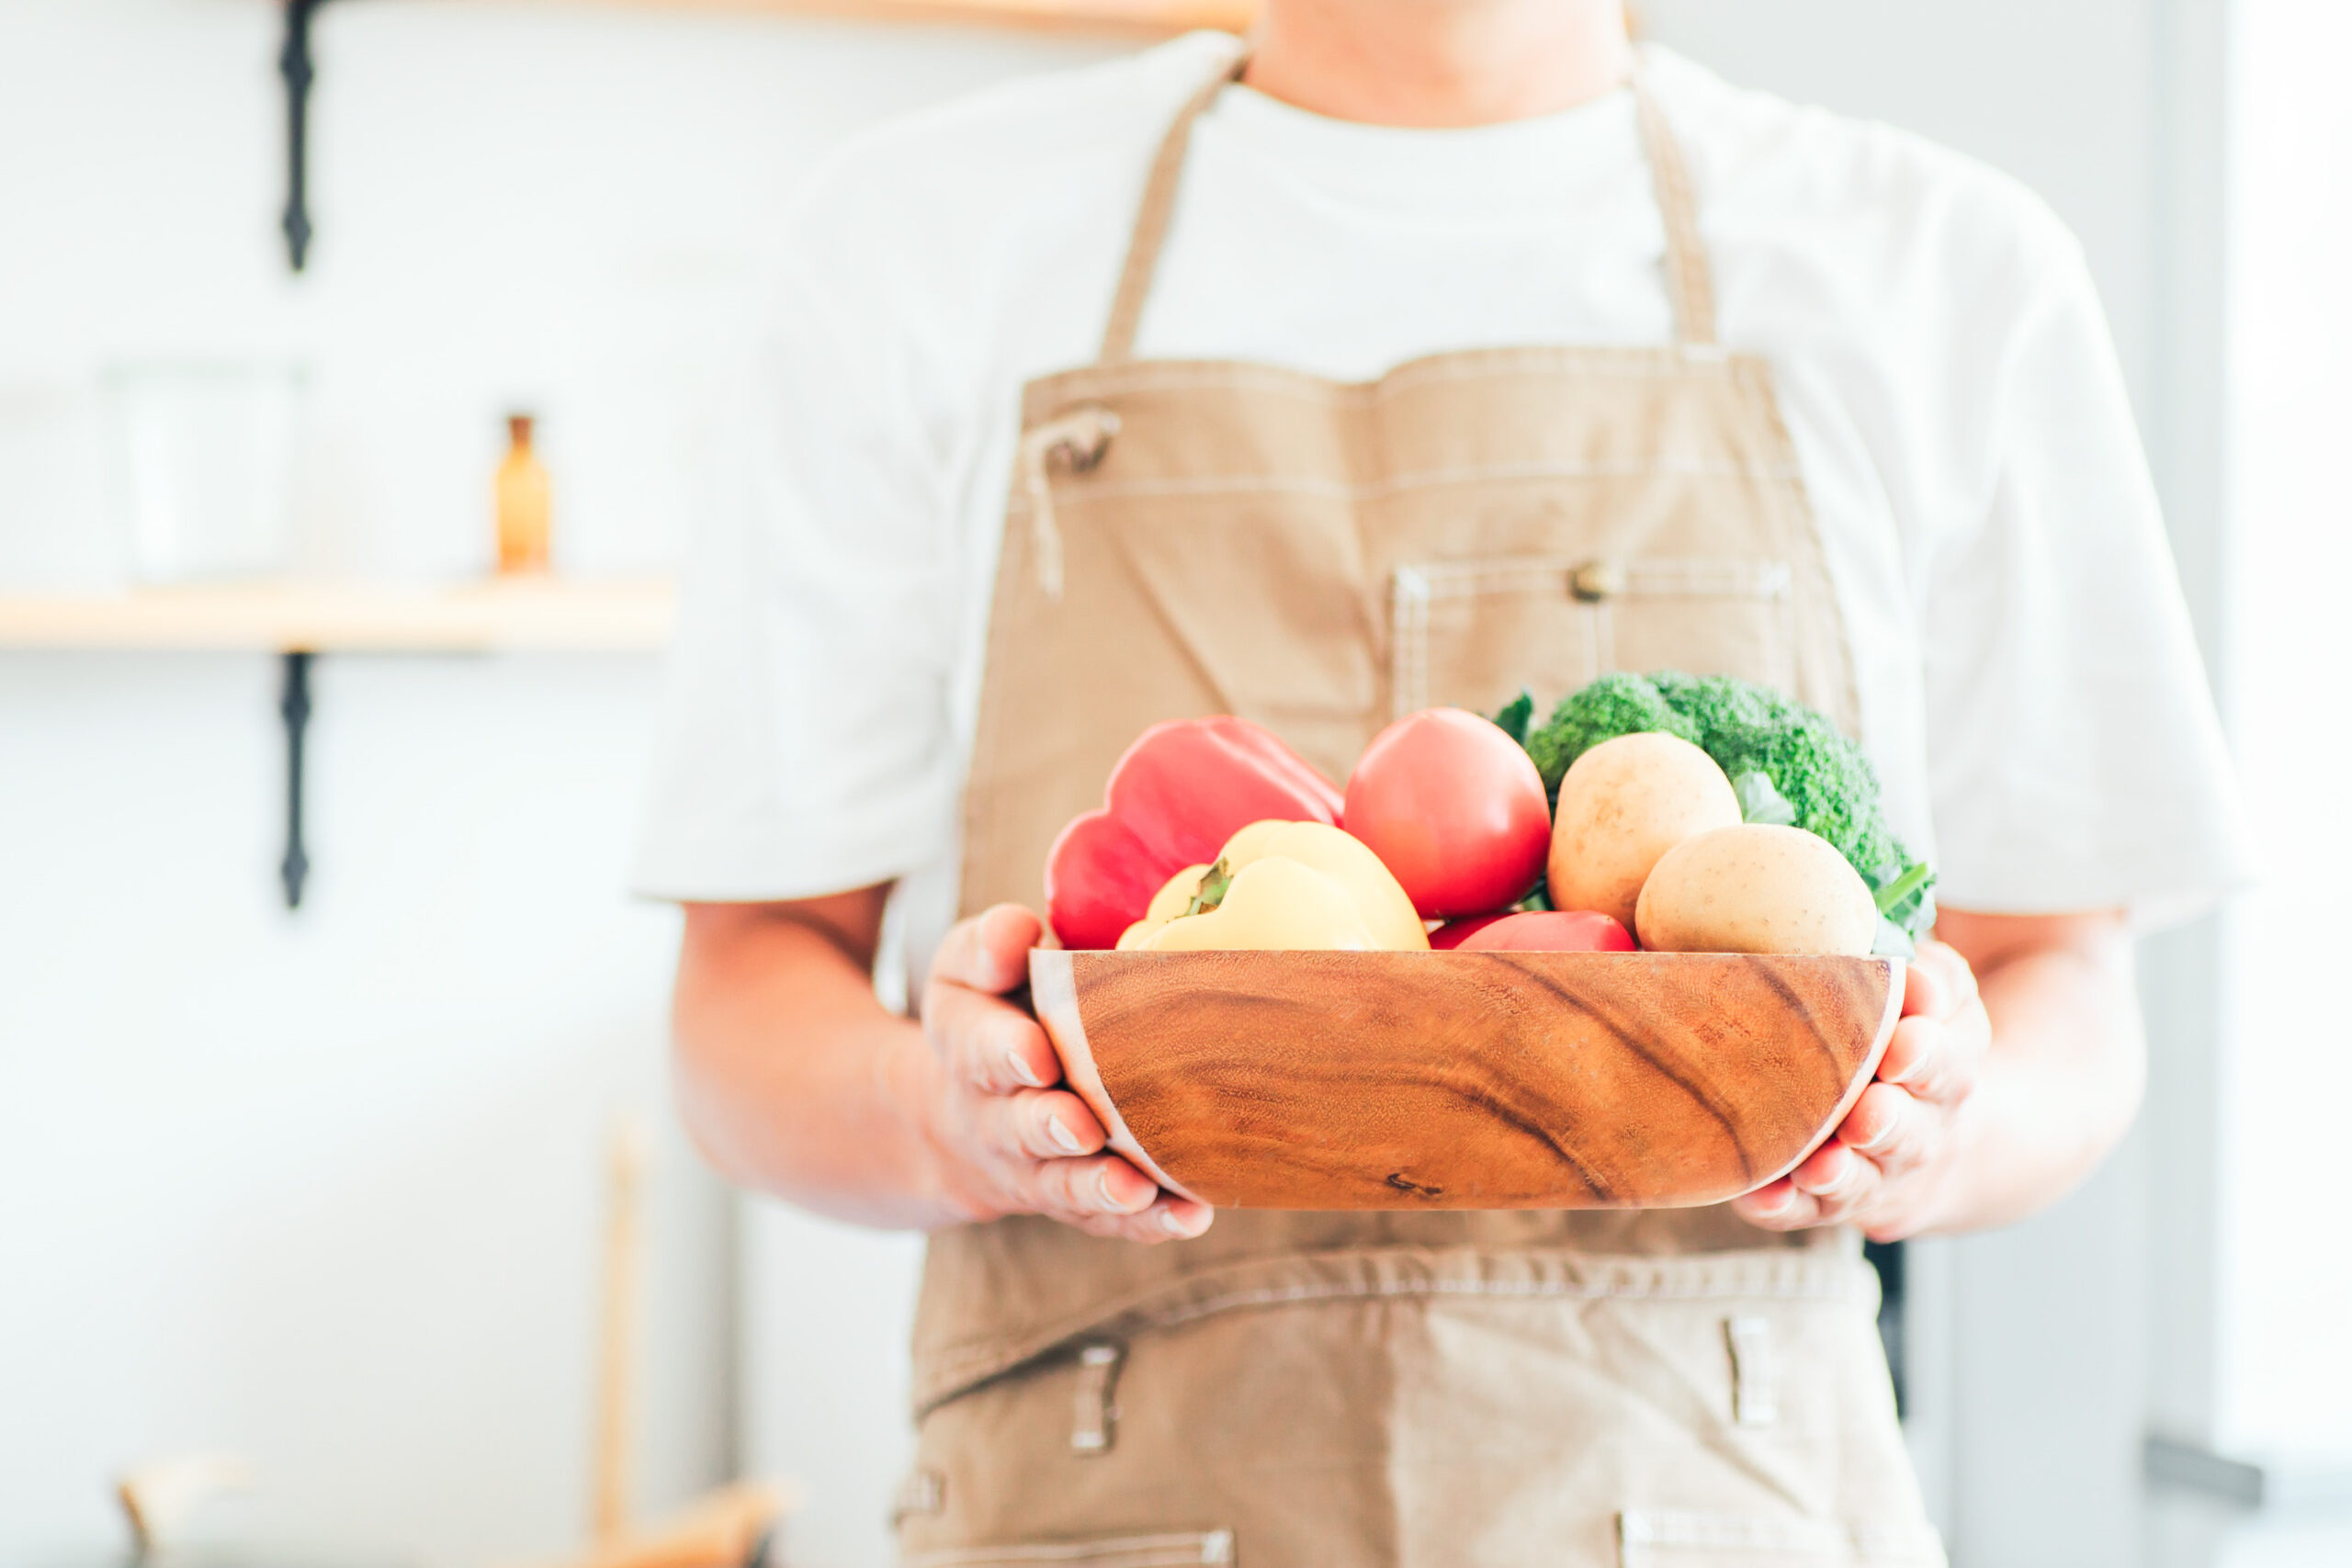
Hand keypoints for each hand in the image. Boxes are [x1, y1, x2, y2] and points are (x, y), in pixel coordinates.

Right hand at [915, 904, 1214, 1242]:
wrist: (964, 1115)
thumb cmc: (991, 1016)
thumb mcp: (971, 969)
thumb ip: (991, 945)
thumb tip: (1019, 934)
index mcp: (968, 1045)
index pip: (978, 1048)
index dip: (1004, 1052)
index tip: (1036, 1054)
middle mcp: (996, 1117)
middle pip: (1020, 1129)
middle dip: (1050, 1127)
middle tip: (1083, 1126)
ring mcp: (1037, 1166)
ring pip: (1064, 1185)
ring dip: (1101, 1188)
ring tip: (1137, 1189)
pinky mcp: (1077, 1199)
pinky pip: (1107, 1219)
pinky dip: (1147, 1222)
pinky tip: (1190, 1215)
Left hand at [1732, 939, 1989, 1241]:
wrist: (1937, 1136)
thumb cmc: (1920, 1045)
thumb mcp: (1943, 1005)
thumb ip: (1934, 981)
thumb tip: (1913, 976)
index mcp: (1947, 1073)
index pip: (1947, 1064)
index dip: (1927, 1057)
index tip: (1903, 1046)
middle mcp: (1917, 1134)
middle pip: (1906, 1134)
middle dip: (1887, 1124)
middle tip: (1868, 1114)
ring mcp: (1874, 1175)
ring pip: (1857, 1181)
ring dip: (1837, 1175)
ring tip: (1819, 1167)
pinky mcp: (1829, 1204)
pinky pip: (1804, 1211)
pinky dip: (1783, 1206)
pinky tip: (1760, 1197)